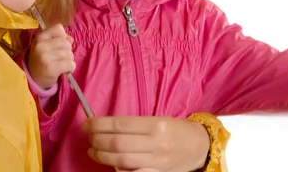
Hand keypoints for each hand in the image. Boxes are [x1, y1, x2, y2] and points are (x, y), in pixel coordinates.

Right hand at [27, 24, 74, 89]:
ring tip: (61, 65)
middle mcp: (41, 45)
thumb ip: (59, 39)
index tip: (59, 45)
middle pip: (66, 43)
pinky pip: (70, 64)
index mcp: (40, 37)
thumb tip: (71, 40)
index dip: (63, 36)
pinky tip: (64, 70)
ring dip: (69, 60)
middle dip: (67, 51)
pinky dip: (71, 68)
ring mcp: (45, 57)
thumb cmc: (42, 59)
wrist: (32, 78)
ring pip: (69, 54)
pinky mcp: (50, 68)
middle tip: (60, 58)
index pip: (58, 28)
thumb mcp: (46, 45)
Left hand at [82, 116, 209, 171]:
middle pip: (118, 144)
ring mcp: (157, 162)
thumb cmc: (176, 130)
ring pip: (121, 161)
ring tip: (93, 151)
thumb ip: (135, 125)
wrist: (200, 147)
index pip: (120, 124)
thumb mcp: (159, 120)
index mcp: (156, 125)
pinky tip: (111, 166)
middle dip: (97, 141)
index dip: (99, 125)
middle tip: (89, 138)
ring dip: (102, 156)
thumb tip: (106, 127)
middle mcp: (157, 144)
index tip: (87, 124)